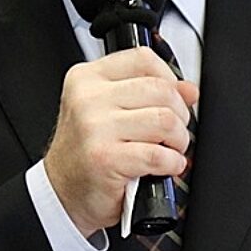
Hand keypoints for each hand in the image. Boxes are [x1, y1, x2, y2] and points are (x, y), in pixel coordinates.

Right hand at [43, 47, 197, 234]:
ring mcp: (95, 127)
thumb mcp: (109, 111)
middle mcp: (88, 98)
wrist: (62, 192)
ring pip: (165, 120)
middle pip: (161, 90)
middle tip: (173, 131)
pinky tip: (165, 166)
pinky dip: (172, 163)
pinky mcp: (105, 158)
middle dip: (180, 114)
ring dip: (178, 140)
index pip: (143, 59)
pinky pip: (158, 154)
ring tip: (170, 149)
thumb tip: (188, 89)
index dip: (169, 78)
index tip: (172, 98)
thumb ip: (147, 93)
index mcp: (87, 78)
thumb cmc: (86, 152)